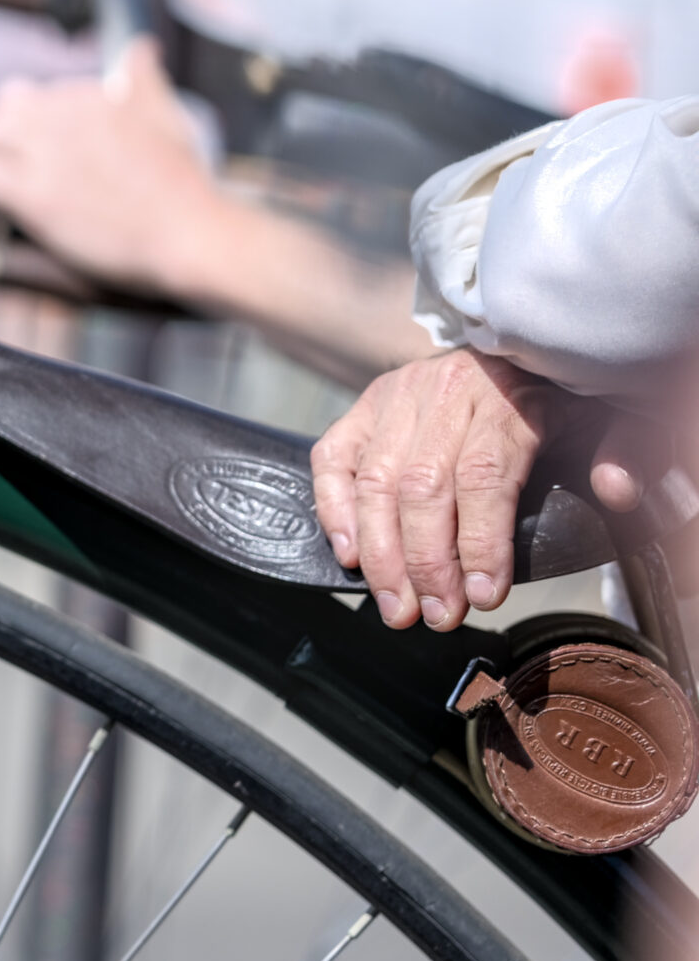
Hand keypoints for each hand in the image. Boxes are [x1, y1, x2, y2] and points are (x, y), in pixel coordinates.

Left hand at [0, 36, 222, 295]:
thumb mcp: (164, 112)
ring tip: (15, 178)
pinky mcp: (35, 194)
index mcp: (87, 95)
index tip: (35, 135)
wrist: (184, 227)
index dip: (22, 114)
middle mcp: (62, 116)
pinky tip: (14, 199)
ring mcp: (47, 153)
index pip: (21, 93)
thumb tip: (140, 47)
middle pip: (1, 109)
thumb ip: (143, 76)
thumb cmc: (179, 176)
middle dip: (3, 130)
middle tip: (17, 156)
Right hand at [310, 349, 644, 629]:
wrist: (525, 343)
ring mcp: (397, 395)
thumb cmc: (571, 393)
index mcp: (507, 395)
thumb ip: (627, 448)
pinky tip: (349, 554)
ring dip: (379, 553)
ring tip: (395, 606)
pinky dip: (334, 509)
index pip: (484, 475)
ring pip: (374, 480)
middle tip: (436, 616)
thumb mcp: (619, 412)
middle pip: (421, 485)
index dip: (480, 542)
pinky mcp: (367, 404)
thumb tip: (617, 489)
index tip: (484, 597)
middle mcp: (443, 391)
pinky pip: (334, 457)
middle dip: (424, 562)